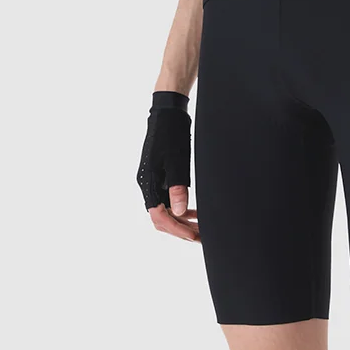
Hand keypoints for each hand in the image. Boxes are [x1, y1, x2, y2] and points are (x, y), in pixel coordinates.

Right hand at [137, 91, 200, 243]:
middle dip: (180, 230)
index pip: (159, 217)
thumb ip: (178, 188)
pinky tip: (195, 212)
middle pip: (161, 218)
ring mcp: (154, 180)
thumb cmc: (172, 134)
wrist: (168, 112)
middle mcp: (148, 184)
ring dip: (182, 221)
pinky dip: (181, 208)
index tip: (194, 237)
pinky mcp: (161, 175)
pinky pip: (168, 199)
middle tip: (201, 236)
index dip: (177, 229)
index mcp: (148, 182)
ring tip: (201, 228)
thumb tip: (180, 212)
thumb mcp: (177, 161)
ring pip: (166, 210)